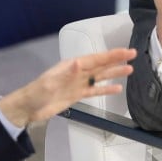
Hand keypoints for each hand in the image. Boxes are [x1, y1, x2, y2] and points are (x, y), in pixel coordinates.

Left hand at [0, 47, 135, 126]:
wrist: (28, 108)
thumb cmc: (36, 93)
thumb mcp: (50, 82)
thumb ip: (66, 73)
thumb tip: (78, 62)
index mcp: (71, 66)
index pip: (96, 59)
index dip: (111, 55)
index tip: (126, 51)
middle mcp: (76, 72)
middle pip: (101, 65)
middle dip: (116, 59)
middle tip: (133, 55)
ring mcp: (77, 84)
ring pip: (100, 77)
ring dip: (114, 73)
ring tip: (130, 70)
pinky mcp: (76, 95)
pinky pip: (94, 91)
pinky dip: (106, 89)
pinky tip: (116, 88)